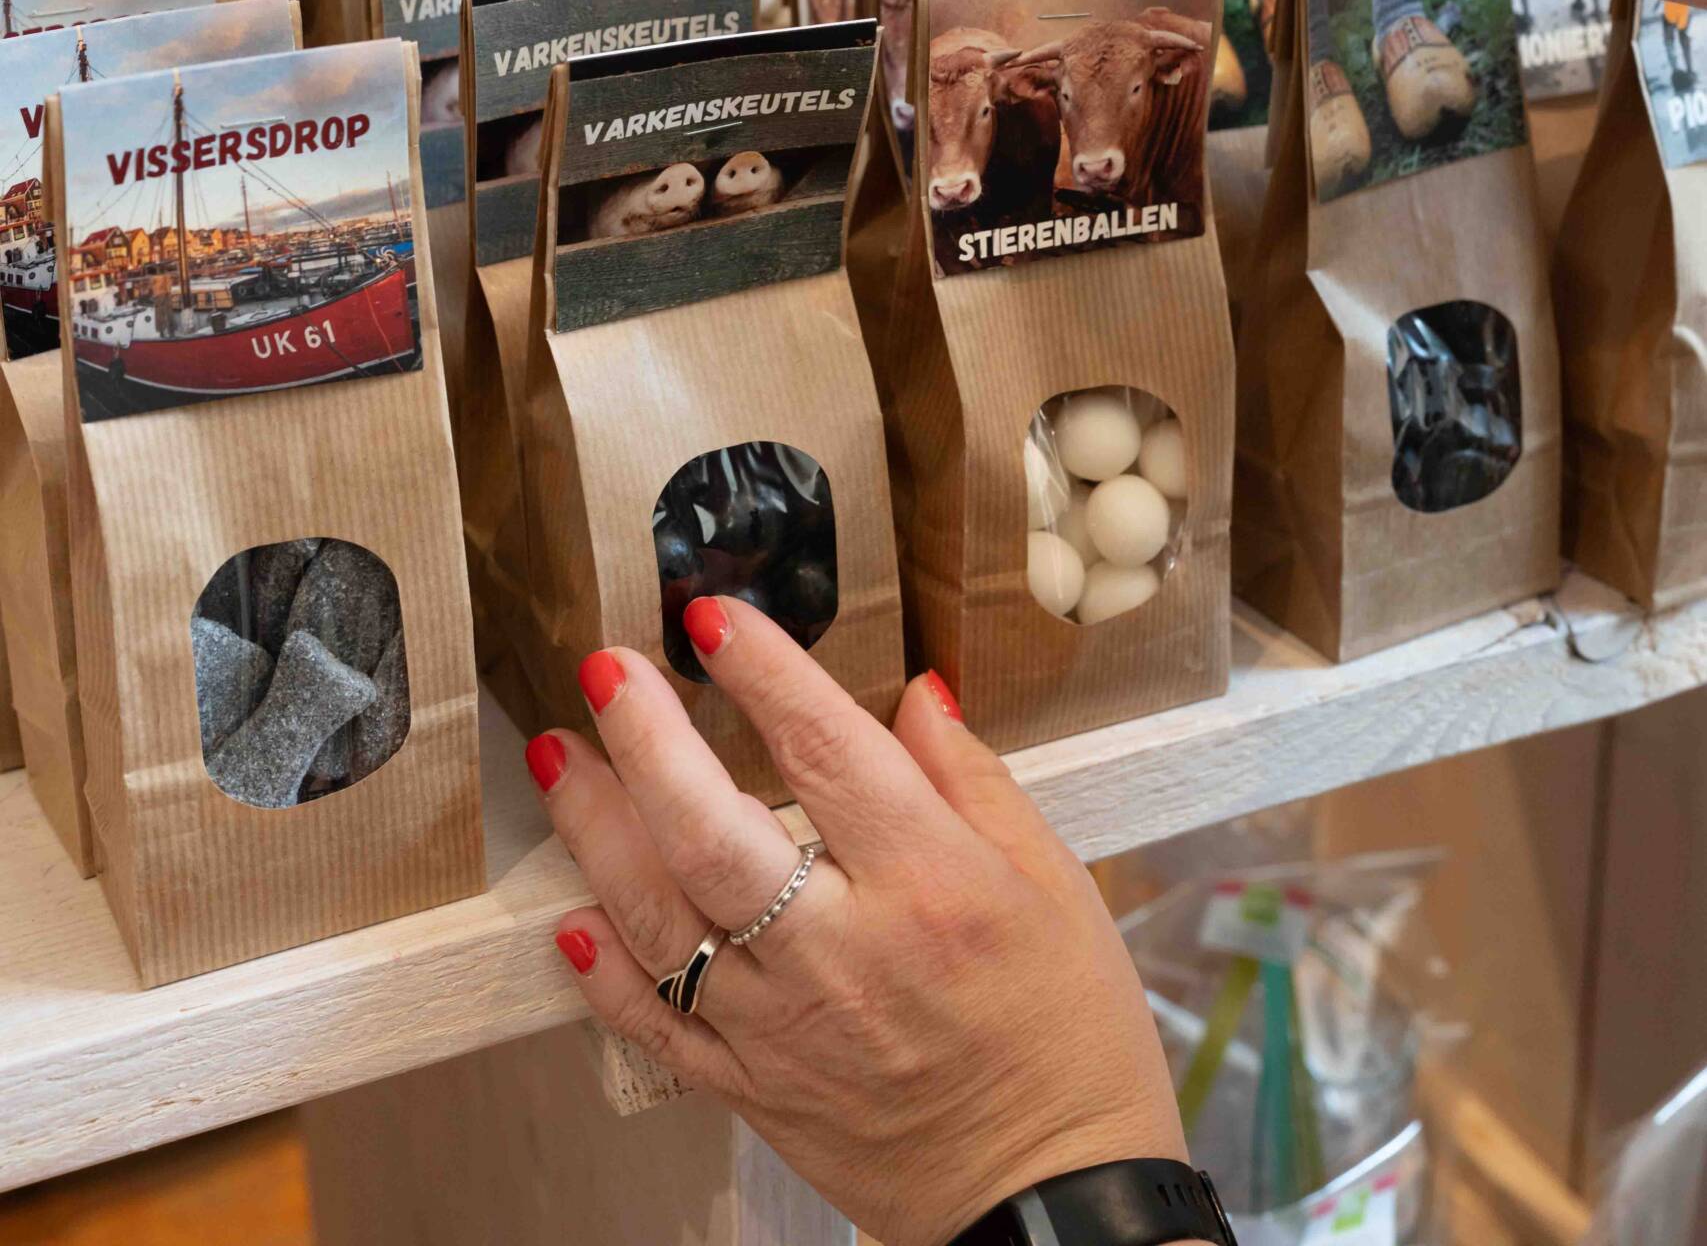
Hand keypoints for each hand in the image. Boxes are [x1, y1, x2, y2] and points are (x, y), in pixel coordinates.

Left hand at [527, 599, 1188, 1245]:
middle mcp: (844, 952)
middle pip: (713, 834)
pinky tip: (568, 916)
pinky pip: (657, 1028)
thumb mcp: (1057, 883)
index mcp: (930, 886)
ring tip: (559, 758)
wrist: (1054, 1197)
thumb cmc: (1068, 1032)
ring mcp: (785, 1028)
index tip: (712, 616)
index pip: (827, 754)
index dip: (764, 674)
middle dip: (645, 740)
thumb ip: (971, 780)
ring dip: (597, 833)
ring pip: (659, 922)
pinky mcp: (754, 1090)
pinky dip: (603, 974)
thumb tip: (912, 690)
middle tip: (603, 668)